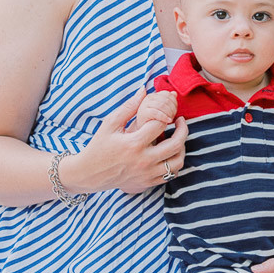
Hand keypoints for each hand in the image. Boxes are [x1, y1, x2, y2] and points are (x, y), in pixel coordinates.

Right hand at [70, 87, 186, 194]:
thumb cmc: (100, 146)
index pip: (159, 124)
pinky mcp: (148, 182)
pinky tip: (169, 153)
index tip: (166, 112)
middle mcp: (143, 160)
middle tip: (180, 121)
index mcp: (133, 143)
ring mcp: (147, 174)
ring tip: (178, 138)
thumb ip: (129, 107)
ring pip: (177, 162)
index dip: (165, 115)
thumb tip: (144, 89)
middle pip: (175, 144)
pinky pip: (171, 174)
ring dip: (182, 148)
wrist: (90, 173)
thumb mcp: (110, 124)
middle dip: (183, 129)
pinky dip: (174, 163)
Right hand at [133, 90, 177, 136]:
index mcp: (153, 96)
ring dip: (169, 113)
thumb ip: (168, 101)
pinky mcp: (143, 113)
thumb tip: (174, 93)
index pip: (167, 94)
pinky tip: (168, 121)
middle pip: (166, 99)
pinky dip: (164, 117)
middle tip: (172, 117)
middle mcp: (148, 98)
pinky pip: (156, 112)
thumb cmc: (153, 122)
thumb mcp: (162, 110)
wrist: (143, 133)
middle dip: (172, 109)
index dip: (174, 102)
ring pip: (162, 105)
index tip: (174, 111)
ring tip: (170, 120)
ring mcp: (144, 105)